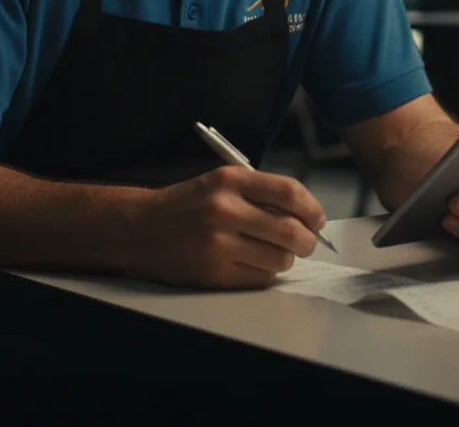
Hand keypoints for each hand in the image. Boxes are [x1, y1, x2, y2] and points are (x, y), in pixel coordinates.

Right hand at [127, 165, 326, 288]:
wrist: (142, 228)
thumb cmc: (188, 204)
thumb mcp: (221, 182)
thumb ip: (260, 192)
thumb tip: (305, 213)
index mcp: (230, 180)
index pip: (289, 191)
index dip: (312, 208)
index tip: (317, 219)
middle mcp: (225, 209)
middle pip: (291, 230)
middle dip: (307, 241)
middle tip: (306, 243)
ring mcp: (219, 243)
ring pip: (279, 258)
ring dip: (285, 259)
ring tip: (273, 252)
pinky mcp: (214, 272)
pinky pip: (260, 278)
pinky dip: (265, 273)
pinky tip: (252, 263)